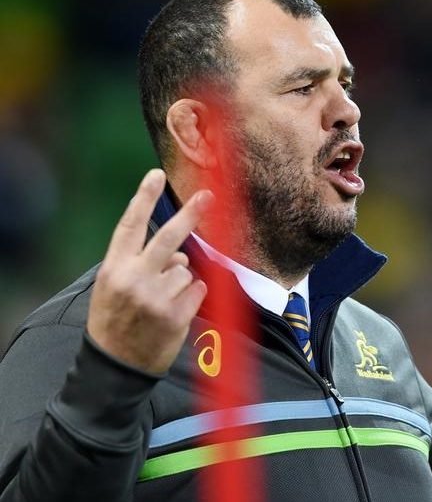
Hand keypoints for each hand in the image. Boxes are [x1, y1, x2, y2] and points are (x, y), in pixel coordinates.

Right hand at [87, 169, 212, 373]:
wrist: (114, 366)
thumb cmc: (115, 320)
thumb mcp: (113, 287)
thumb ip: (140, 263)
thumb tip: (182, 252)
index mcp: (114, 268)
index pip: (130, 226)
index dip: (143, 198)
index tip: (155, 174)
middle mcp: (134, 279)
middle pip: (169, 238)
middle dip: (190, 214)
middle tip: (208, 195)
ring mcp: (155, 298)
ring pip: (187, 269)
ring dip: (181, 281)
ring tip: (161, 302)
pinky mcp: (175, 315)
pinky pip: (198, 289)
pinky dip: (192, 297)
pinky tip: (174, 312)